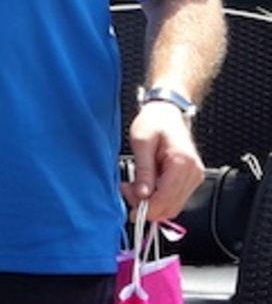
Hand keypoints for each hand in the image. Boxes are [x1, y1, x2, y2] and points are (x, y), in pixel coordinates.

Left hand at [121, 101, 204, 221]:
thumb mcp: (141, 142)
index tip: (131, 210)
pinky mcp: (190, 179)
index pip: (166, 199)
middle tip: (127, 191)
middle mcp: (193, 173)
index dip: (148, 209)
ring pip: (173, 205)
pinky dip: (159, 198)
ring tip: (134, 186)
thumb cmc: (154, 122)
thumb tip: (142, 195)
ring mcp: (194, 177)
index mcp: (182, 163)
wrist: (167, 112)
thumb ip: (143, 170)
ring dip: (152, 203)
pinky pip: (174, 198)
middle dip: (147, 206)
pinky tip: (145, 185)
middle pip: (171, 206)